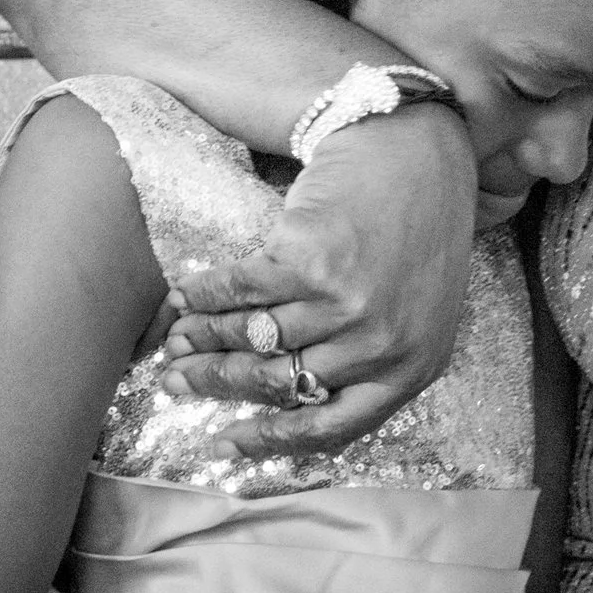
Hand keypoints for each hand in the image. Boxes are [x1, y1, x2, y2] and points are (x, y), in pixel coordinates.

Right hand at [160, 105, 476, 458]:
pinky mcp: (312, 260)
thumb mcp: (416, 311)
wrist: (418, 150)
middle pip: (276, 382)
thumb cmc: (417, 229)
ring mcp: (347, 305)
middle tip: (176, 381)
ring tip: (174, 341)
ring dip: (201, 340)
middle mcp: (381, 345)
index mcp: (410, 368)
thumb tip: (282, 392)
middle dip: (215, 382)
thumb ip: (368, 357)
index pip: (329, 426)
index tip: (221, 442)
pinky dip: (204, 293)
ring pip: (253, 338)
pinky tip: (183, 295)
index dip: (267, 439)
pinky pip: (241, 289)